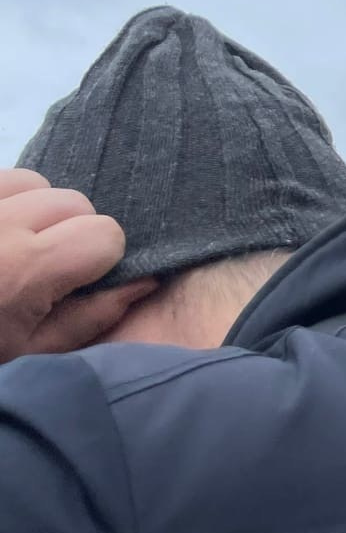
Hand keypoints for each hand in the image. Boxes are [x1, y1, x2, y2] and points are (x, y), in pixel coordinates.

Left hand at [0, 168, 153, 362]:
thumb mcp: (34, 351)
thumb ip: (93, 315)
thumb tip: (143, 280)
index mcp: (25, 270)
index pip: (105, 233)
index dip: (101, 258)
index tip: (78, 281)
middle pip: (74, 201)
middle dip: (70, 231)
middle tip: (42, 267)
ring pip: (34, 181)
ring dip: (34, 209)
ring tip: (11, 243)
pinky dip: (4, 199)